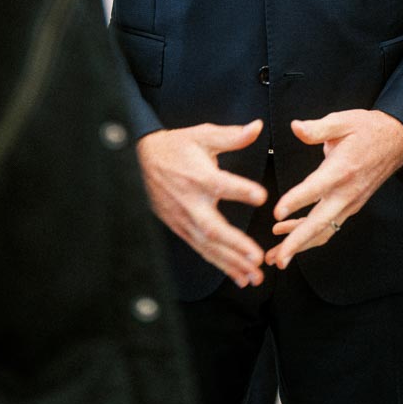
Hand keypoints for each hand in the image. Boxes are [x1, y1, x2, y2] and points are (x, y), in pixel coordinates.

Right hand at [137, 120, 267, 286]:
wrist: (140, 161)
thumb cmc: (176, 147)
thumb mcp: (202, 135)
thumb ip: (231, 136)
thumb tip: (257, 126)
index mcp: (199, 176)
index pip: (221, 184)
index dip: (241, 190)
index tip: (262, 196)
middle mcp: (192, 202)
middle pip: (213, 228)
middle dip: (235, 245)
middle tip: (256, 257)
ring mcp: (184, 219)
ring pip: (208, 246)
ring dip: (232, 262)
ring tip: (254, 276)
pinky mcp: (180, 228)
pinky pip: (202, 250)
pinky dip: (220, 265)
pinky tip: (239, 277)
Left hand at [265, 109, 402, 269]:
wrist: (396, 141)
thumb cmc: (367, 129)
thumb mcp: (342, 121)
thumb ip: (317, 128)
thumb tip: (296, 127)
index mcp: (342, 168)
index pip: (316, 188)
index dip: (296, 201)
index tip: (276, 213)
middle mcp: (347, 192)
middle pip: (320, 223)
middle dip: (297, 242)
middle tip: (278, 259)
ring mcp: (350, 202)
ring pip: (323, 230)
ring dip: (300, 245)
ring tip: (276, 257)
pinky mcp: (350, 206)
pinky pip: (328, 225)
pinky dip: (309, 235)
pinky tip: (288, 234)